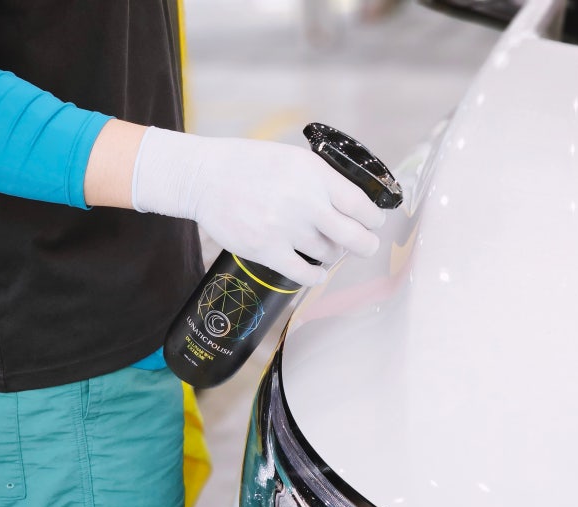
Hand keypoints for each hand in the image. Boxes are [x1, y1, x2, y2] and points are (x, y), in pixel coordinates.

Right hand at [132, 127, 384, 285]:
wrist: (204, 177)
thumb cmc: (248, 165)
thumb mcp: (292, 158)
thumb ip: (322, 179)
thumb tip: (352, 203)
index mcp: (314, 174)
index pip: (361, 205)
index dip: (373, 219)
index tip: (374, 223)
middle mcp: (305, 202)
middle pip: (354, 237)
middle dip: (366, 244)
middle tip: (365, 245)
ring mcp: (286, 228)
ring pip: (329, 255)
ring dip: (332, 255)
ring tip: (324, 248)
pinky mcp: (267, 250)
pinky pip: (304, 274)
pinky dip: (315, 276)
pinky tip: (315, 272)